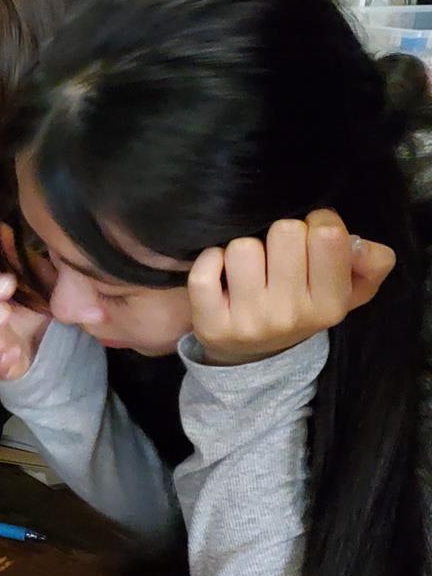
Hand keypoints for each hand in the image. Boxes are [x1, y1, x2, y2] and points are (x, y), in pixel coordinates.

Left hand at [190, 210, 396, 365]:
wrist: (253, 352)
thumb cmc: (302, 306)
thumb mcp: (348, 290)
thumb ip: (372, 264)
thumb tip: (359, 243)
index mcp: (330, 304)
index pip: (327, 235)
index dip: (317, 222)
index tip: (310, 235)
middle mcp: (291, 314)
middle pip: (284, 232)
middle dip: (280, 234)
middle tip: (277, 253)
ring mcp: (249, 321)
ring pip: (243, 248)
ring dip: (244, 248)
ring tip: (250, 266)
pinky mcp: (211, 324)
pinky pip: (204, 273)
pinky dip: (209, 260)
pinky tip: (220, 269)